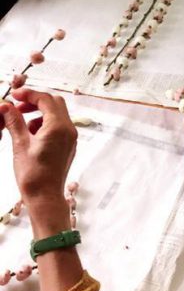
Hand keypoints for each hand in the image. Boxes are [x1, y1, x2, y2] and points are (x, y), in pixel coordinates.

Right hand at [0, 89, 77, 204]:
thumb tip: (6, 105)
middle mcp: (69, 129)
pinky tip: (30, 134)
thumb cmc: (33, 174)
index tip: (14, 95)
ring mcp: (71, 137)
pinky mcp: (68, 144)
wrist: (46, 196)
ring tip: (21, 123)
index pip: (46, 99)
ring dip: (39, 112)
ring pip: (57, 114)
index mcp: (58, 127)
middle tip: (16, 107)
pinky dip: (45, 123)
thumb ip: (14, 122)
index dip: (29, 94)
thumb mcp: (19, 144)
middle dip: (35, 101)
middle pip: (55, 103)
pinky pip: (59, 126)